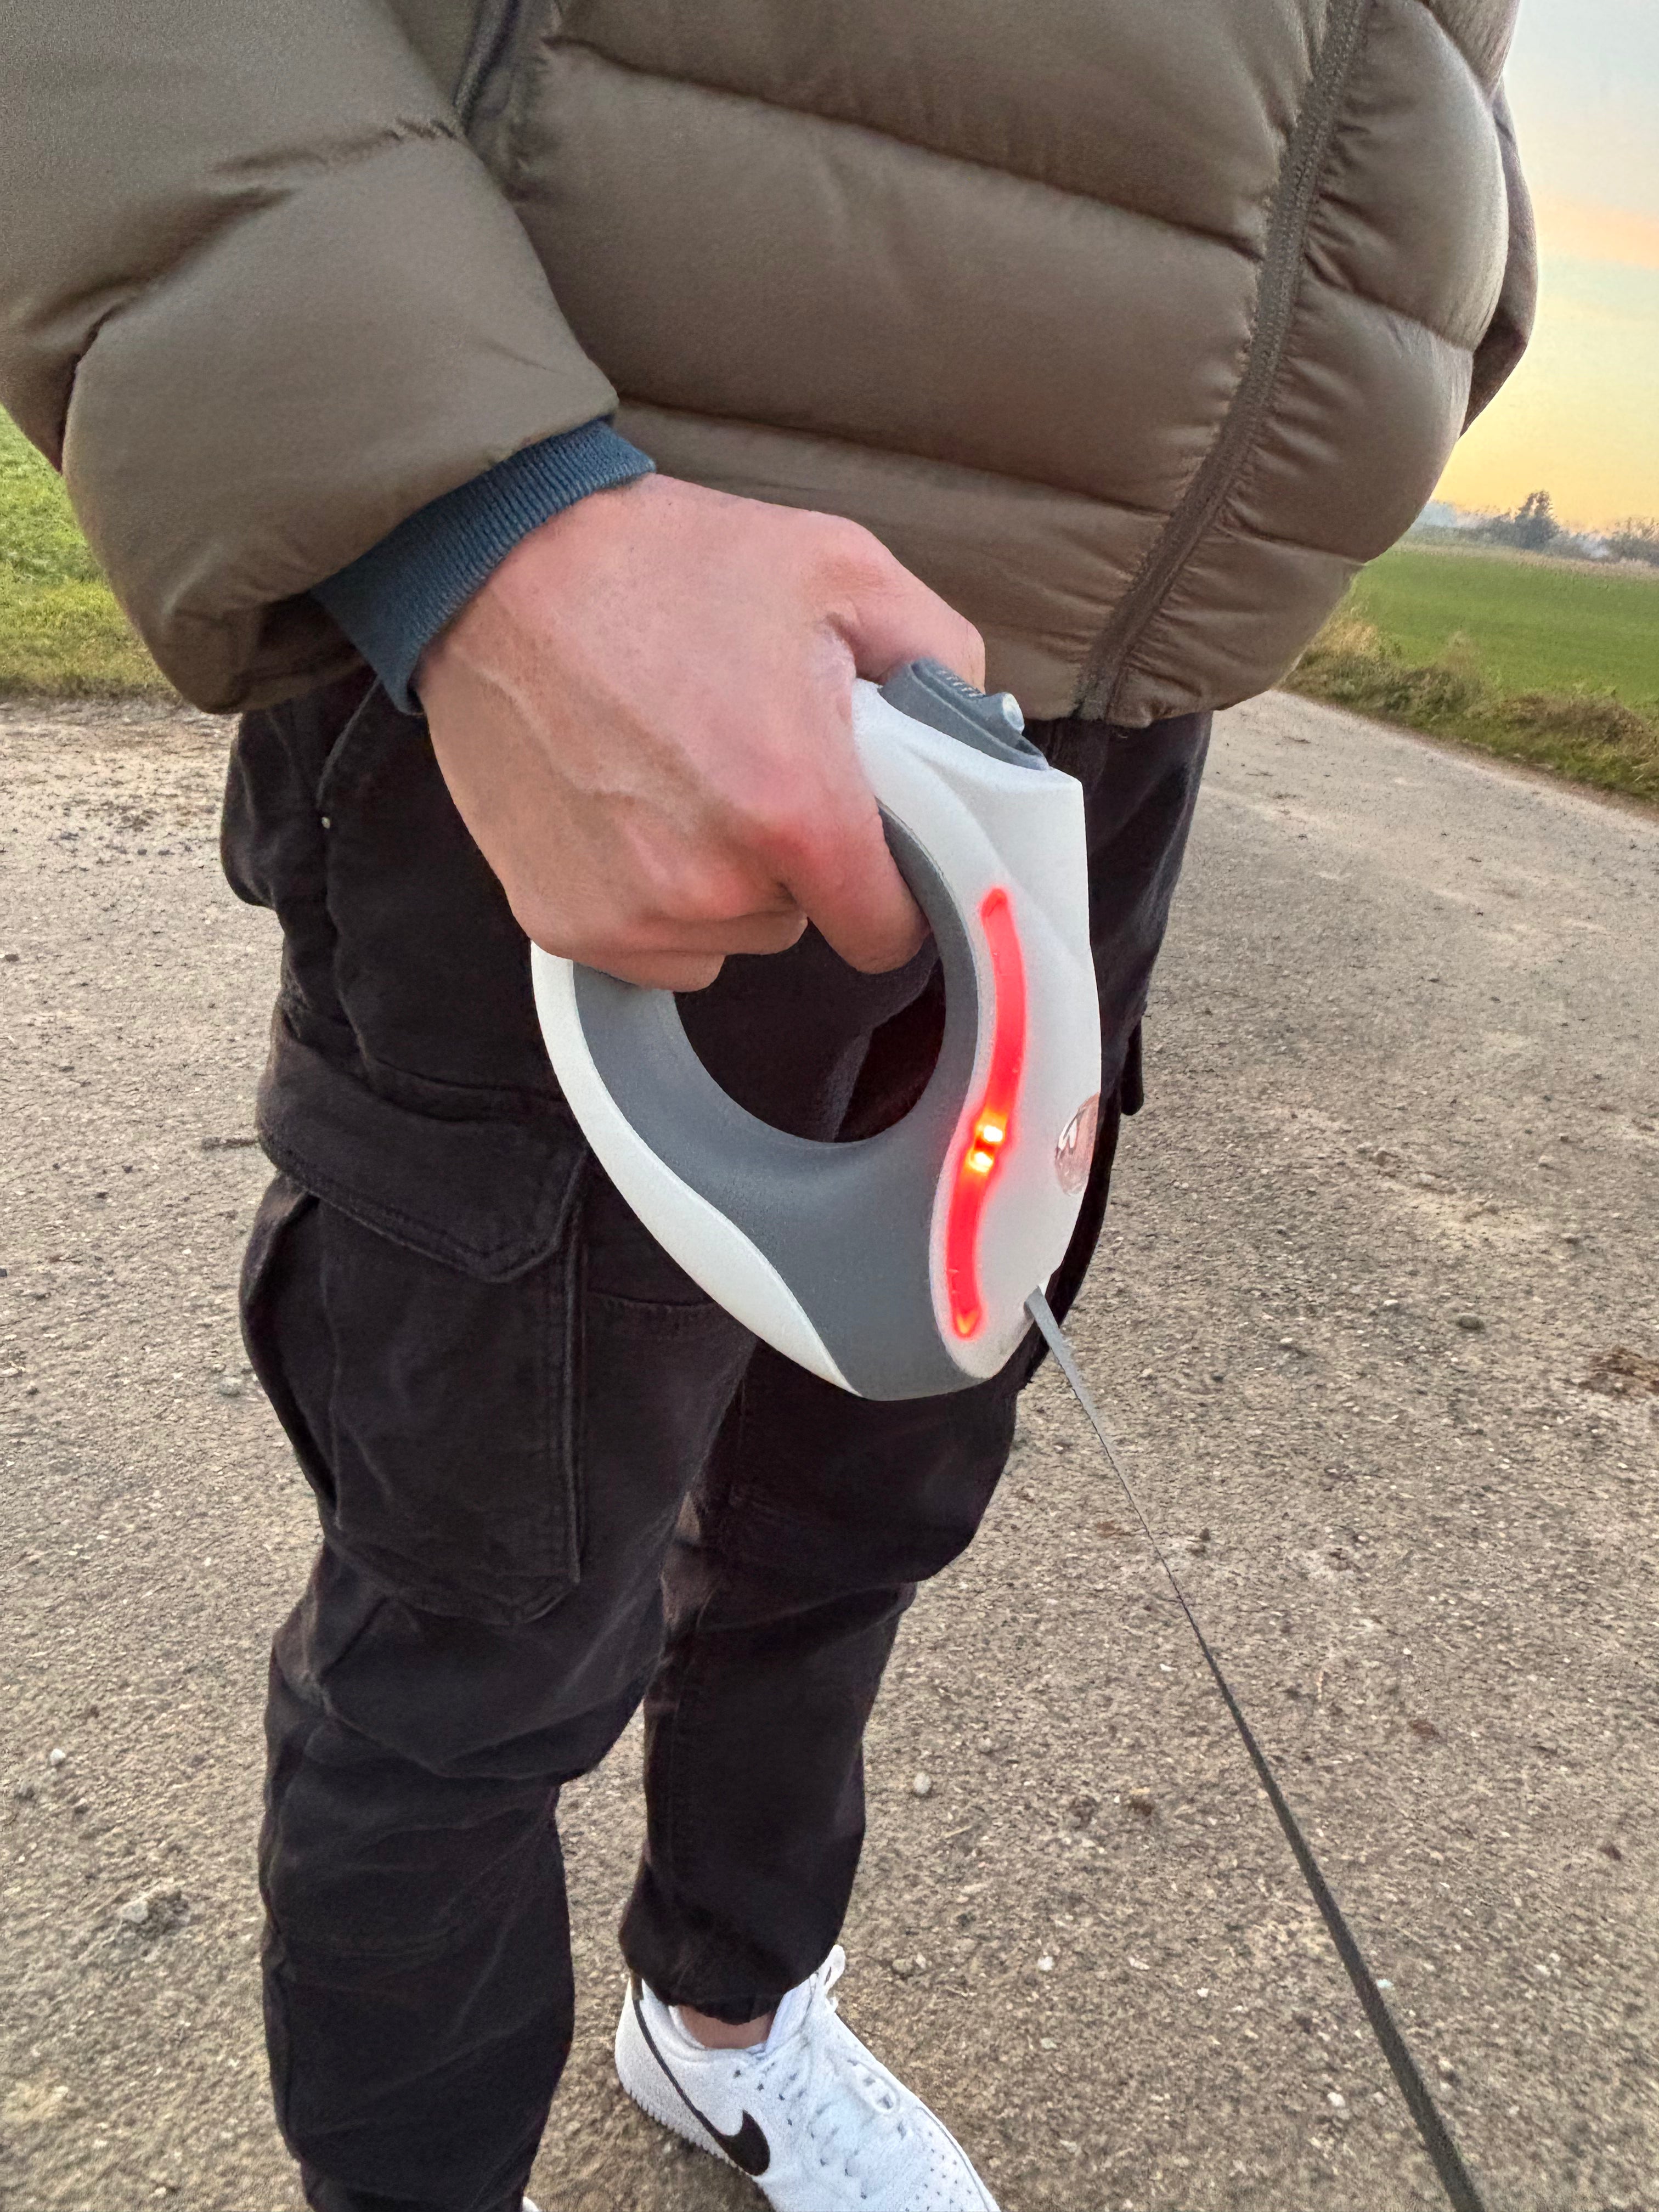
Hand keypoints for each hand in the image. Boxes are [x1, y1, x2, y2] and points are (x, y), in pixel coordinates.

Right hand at [416, 473, 983, 989]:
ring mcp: (629, 913)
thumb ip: (938, 658)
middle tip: (752, 756)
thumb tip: (978, 731)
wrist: (495, 566)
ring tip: (680, 772)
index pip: (889, 930)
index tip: (871, 841)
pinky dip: (651, 897)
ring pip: (726, 937)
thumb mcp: (840, 568)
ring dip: (723, 879)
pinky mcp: (563, 924)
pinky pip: (650, 948)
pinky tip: (628, 809)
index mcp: (795, 810)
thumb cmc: (662, 564)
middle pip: (803, 923)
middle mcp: (711, 884)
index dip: (892, 884)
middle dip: (797, 857)